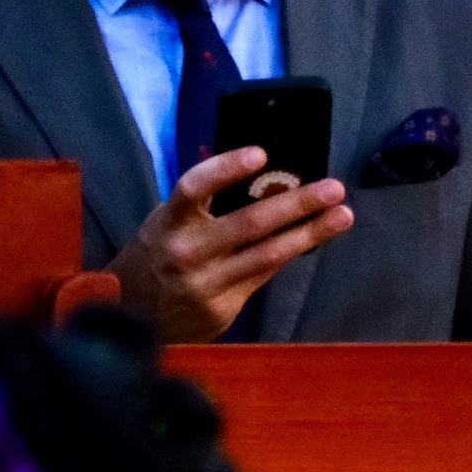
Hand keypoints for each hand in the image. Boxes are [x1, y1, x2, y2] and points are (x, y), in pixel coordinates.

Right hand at [106, 147, 354, 343]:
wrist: (129, 318)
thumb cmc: (155, 258)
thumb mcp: (165, 225)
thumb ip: (203, 208)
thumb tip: (263, 179)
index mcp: (166, 222)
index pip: (194, 188)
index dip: (226, 169)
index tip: (261, 154)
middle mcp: (184, 251)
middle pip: (248, 223)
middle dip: (296, 204)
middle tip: (333, 187)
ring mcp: (204, 283)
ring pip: (267, 253)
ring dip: (309, 232)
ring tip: (342, 214)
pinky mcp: (221, 308)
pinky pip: (263, 275)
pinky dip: (289, 253)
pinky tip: (312, 238)